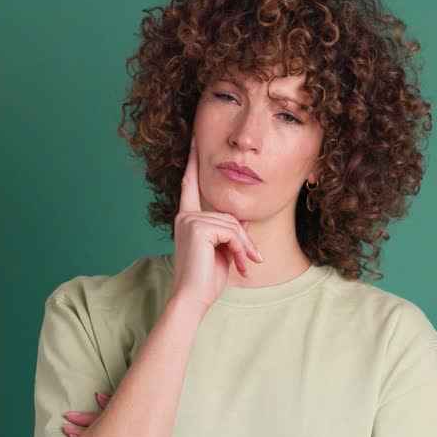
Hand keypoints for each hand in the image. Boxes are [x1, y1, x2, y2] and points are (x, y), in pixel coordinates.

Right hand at [169, 134, 265, 313]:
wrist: (192, 299)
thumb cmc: (206, 280)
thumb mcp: (224, 252)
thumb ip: (232, 232)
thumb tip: (245, 222)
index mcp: (187, 218)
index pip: (190, 184)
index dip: (194, 160)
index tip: (196, 137)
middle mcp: (186, 215)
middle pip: (229, 215)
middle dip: (243, 240)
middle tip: (250, 262)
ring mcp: (190, 219)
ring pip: (234, 225)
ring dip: (245, 248)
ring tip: (244, 267)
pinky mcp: (198, 226)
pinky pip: (232, 231)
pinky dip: (241, 249)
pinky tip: (238, 265)